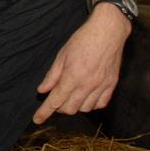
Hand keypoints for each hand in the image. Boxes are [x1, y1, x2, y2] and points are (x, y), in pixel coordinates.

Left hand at [32, 0, 131, 123]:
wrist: (108, 31)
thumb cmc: (83, 40)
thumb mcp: (62, 55)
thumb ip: (52, 75)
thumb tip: (42, 90)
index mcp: (73, 77)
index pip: (55, 101)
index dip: (44, 112)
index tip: (37, 119)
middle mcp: (88, 85)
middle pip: (69, 108)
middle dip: (59, 107)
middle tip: (56, 98)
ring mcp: (102, 86)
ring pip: (85, 109)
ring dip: (75, 106)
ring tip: (71, 95)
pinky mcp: (112, 84)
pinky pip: (101, 104)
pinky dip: (91, 104)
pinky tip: (86, 96)